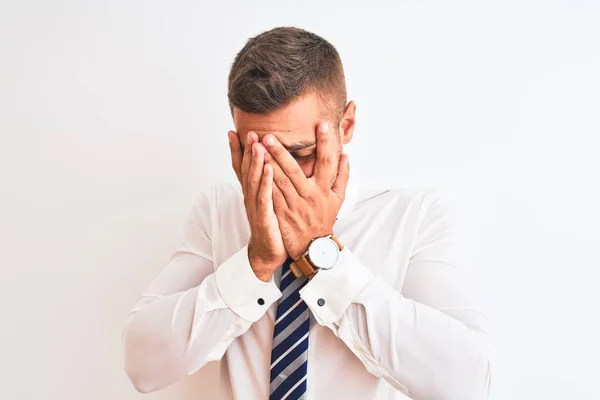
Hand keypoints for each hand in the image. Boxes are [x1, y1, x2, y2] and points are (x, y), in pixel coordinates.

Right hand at [229, 130, 287, 280]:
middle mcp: (250, 197)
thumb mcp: (267, 202)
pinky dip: (266, 182)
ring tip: (258, 144)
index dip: (236, 151)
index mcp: (251, 193)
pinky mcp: (264, 217)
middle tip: (249, 132)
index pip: (241, 168)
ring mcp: (256, 206)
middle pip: (246, 170)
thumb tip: (269, 165)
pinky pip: (265, 197)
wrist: (268, 252)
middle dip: (247, 150)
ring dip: (256, 162)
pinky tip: (270, 169)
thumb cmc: (270, 225)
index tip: (233, 132)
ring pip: (254, 180)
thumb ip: (266, 184)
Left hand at [261, 122, 349, 259]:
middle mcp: (310, 196)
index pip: (327, 161)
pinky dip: (264, 181)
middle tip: (270, 135)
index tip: (323, 124)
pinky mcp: (282, 213)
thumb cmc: (324, 219)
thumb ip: (342, 177)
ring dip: (268, 162)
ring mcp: (295, 205)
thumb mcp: (338, 200)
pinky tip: (255, 169)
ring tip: (258, 147)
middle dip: (282, 151)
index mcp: (325, 190)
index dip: (326, 143)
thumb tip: (346, 156)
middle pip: (295, 170)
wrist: (313, 247)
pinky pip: (271, 195)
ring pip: (280, 181)